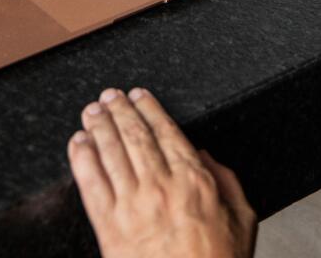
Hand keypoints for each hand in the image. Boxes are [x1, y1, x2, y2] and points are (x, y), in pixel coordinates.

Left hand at [68, 88, 256, 257]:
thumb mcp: (242, 220)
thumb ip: (227, 182)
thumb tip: (206, 157)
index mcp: (194, 181)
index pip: (166, 131)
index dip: (149, 108)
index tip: (139, 96)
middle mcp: (161, 186)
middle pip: (134, 135)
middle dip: (120, 110)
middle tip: (110, 95)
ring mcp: (132, 205)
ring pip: (110, 152)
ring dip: (99, 125)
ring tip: (92, 110)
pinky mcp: (109, 226)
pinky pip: (91, 183)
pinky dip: (82, 157)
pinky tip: (78, 143)